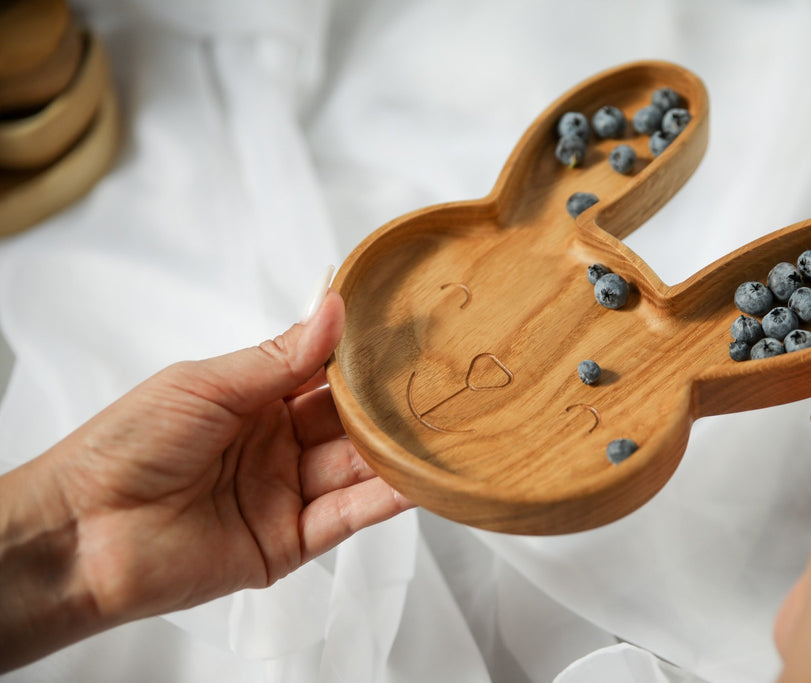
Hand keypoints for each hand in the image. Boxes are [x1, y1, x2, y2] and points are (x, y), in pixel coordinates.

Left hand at [0, 290, 413, 670]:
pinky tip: (416, 477)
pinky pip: (346, 517)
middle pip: (346, 422)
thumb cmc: (129, 444)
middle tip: (437, 383)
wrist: (83, 532)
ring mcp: (285, 495)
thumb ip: (279, 358)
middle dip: (387, 405)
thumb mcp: (207, 385)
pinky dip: (383, 499)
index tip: (407, 335)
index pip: (322, 375)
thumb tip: (334, 309)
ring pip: (354, 468)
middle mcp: (276, 446)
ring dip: (393, 451)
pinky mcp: (288, 543)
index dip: (362, 359)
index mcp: (252, 401)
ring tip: (440, 428)